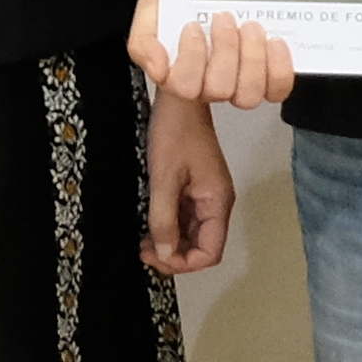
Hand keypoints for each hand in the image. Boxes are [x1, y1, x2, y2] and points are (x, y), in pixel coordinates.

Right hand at [130, 0, 298, 109]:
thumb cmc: (176, 3)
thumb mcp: (149, 14)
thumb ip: (144, 43)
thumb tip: (158, 67)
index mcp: (179, 74)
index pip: (184, 87)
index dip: (192, 59)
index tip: (192, 26)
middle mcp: (209, 84)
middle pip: (219, 90)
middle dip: (226, 51)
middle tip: (224, 18)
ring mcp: (238, 82)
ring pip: (248, 95)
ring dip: (253, 58)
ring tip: (250, 27)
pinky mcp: (266, 77)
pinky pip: (277, 89)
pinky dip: (280, 68)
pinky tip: (275, 43)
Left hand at [143, 79, 236, 276]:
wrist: (179, 98)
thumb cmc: (175, 131)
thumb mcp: (164, 179)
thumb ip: (163, 220)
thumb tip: (165, 254)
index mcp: (217, 202)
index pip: (210, 252)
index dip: (183, 263)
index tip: (156, 258)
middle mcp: (216, 203)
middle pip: (202, 246)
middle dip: (174, 255)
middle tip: (144, 252)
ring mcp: (206, 195)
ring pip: (193, 234)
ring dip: (170, 242)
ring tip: (144, 242)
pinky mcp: (195, 187)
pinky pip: (186, 217)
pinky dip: (170, 226)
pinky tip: (150, 225)